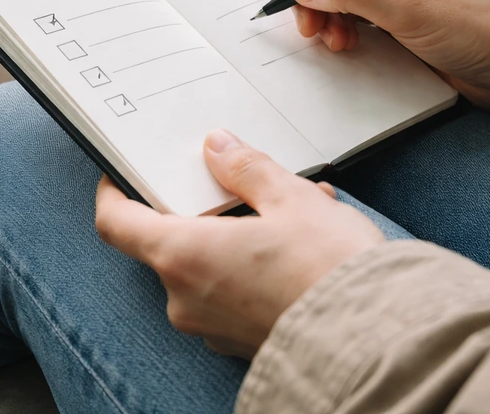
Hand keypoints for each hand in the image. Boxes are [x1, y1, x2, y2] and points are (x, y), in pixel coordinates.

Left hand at [94, 129, 384, 358]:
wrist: (375, 341)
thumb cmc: (329, 271)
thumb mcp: (290, 198)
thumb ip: (245, 169)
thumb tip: (217, 147)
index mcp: (183, 255)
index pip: (117, 223)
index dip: (114, 193)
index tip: (122, 173)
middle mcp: (185, 298)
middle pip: (169, 241)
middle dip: (204, 209)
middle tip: (245, 183)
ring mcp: (210, 327)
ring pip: (207, 266)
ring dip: (238, 236)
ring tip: (297, 211)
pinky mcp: (239, 342)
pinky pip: (233, 292)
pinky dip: (254, 266)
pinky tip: (303, 246)